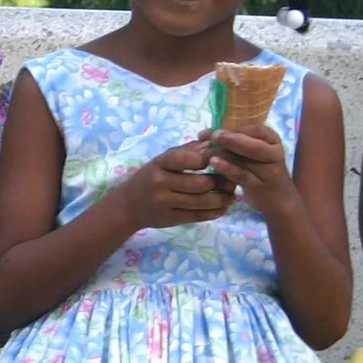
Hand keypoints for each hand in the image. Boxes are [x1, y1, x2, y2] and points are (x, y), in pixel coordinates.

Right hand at [116, 141, 233, 231]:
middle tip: (235, 180)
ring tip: (233, 195)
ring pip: (202, 202)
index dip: (210, 159)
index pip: (189, 159)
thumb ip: (188, 151)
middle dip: (221, 182)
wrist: (128, 205)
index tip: (224, 158)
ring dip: (222, 199)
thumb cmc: (151, 177)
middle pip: (200, 183)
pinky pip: (197, 217)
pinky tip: (223, 208)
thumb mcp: (164, 160)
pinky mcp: (170, 219)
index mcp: (160, 163)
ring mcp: (165, 203)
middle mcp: (161, 182)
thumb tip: (215, 142)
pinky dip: (214, 213)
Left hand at [207, 123, 299, 218]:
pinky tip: (214, 163)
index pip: (257, 130)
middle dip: (231, 140)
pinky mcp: (260, 186)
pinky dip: (227, 169)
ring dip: (224, 155)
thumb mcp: (252, 152)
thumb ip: (233, 141)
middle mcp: (274, 154)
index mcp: (273, 140)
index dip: (235, 129)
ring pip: (245, 161)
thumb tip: (204, 134)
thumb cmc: (259, 169)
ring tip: (207, 151)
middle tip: (213, 137)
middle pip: (253, 145)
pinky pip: (242, 176)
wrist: (278, 198)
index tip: (215, 131)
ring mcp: (269, 172)